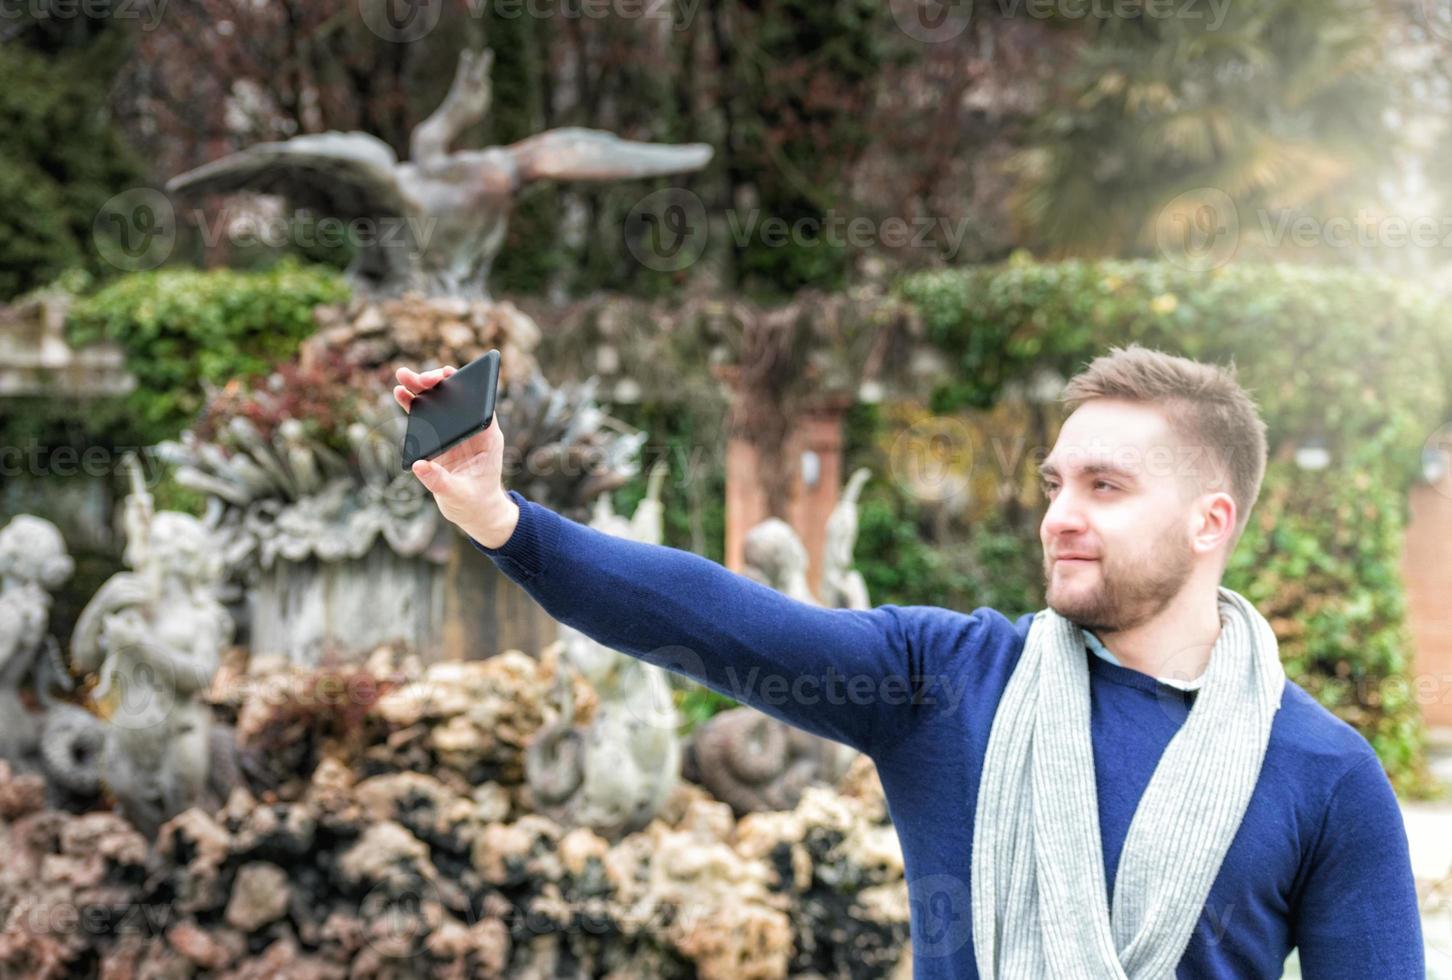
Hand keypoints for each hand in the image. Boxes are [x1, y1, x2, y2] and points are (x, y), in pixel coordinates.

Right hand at [394, 365, 518, 548]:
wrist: (474, 512)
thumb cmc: (474, 503)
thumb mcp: (458, 495)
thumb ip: (440, 481)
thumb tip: (419, 465)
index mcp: (487, 438)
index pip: (480, 405)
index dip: (467, 387)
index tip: (451, 376)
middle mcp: (471, 430)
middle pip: (457, 398)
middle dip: (438, 384)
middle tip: (420, 378)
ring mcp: (455, 432)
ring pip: (440, 403)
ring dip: (422, 389)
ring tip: (403, 375)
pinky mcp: (440, 438)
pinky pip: (426, 417)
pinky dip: (413, 405)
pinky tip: (400, 393)